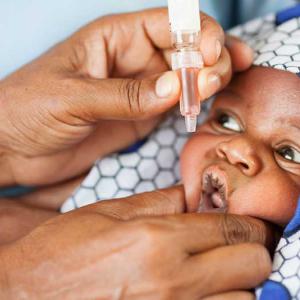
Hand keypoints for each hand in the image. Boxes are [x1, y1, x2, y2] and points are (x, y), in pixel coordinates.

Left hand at [0, 8, 252, 186]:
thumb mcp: (73, 97)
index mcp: (114, 39)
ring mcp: (138, 91)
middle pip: (183, 49)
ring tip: (224, 87)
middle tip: (223, 75)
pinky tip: (206, 105)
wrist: (12, 148)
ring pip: (183, 78)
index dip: (197, 33)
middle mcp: (131, 61)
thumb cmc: (26, 110)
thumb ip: (125, 95)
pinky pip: (173, 107)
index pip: (169, 23)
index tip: (212, 55)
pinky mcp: (138, 118)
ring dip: (207, 80)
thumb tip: (174, 89)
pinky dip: (193, 104)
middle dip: (209, 58)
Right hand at [1, 186, 273, 298]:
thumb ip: (156, 202)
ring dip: (240, 285)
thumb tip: (191, 196)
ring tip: (219, 273)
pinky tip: (201, 293)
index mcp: (157, 240)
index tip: (249, 222)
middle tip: (235, 245)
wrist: (23, 297)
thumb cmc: (60, 253)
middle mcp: (173, 281)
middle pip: (252, 265)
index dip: (249, 223)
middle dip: (251, 251)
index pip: (232, 228)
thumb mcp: (107, 213)